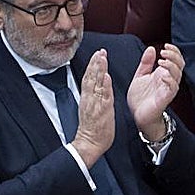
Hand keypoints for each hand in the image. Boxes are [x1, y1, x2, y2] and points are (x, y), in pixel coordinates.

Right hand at [71, 49, 114, 165]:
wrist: (89, 143)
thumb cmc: (92, 128)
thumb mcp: (90, 108)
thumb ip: (93, 96)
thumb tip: (96, 86)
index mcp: (87, 98)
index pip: (89, 78)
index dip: (93, 66)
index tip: (97, 55)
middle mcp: (90, 98)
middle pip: (91, 77)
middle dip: (96, 63)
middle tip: (100, 51)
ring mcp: (96, 103)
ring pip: (96, 83)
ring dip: (100, 69)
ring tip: (102, 57)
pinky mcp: (103, 110)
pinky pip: (104, 96)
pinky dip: (105, 85)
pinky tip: (107, 76)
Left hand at [126, 44, 183, 139]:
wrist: (137, 115)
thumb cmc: (140, 98)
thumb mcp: (140, 76)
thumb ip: (146, 63)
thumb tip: (151, 48)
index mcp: (163, 73)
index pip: (175, 59)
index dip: (174, 51)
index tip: (165, 45)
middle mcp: (168, 80)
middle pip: (180, 64)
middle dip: (174, 55)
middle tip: (164, 51)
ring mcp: (168, 88)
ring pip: (178, 74)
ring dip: (172, 65)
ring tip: (161, 61)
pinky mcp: (165, 97)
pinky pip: (172, 87)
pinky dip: (170, 79)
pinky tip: (163, 75)